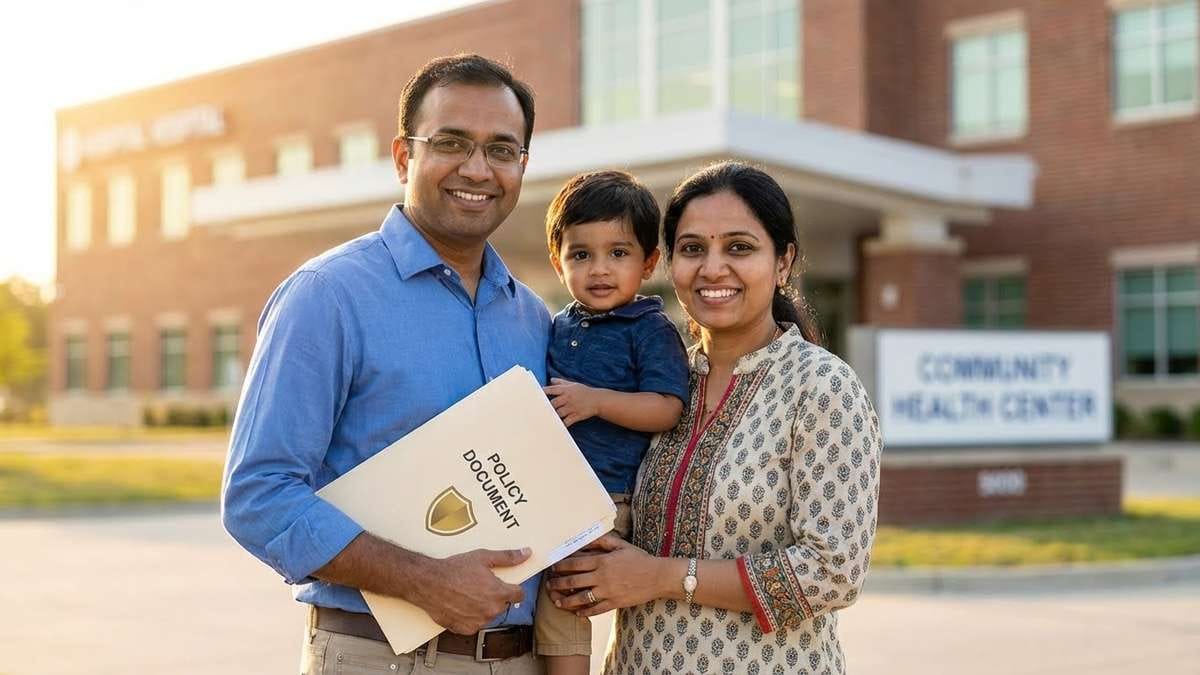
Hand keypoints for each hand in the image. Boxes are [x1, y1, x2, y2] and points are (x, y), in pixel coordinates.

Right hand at [410, 547, 529, 634]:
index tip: (507, 585)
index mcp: (499, 593)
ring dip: (483, 607)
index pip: (519, 595)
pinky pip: (475, 623)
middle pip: (502, 605)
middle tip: (480, 586)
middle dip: (495, 596)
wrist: (429, 583)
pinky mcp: (466, 629)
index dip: (513, 588)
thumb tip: (526, 553)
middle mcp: (491, 610)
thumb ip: (507, 557)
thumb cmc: (454, 569)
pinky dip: (470, 616)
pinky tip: (461, 605)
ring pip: (488, 615)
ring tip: (468, 594)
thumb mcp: (483, 557)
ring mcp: (479, 621)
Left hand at [543, 378, 603, 426]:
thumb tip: (551, 380)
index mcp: (566, 390)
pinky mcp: (576, 416)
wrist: (597, 400)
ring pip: (559, 413)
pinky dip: (562, 424)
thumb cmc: (584, 392)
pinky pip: (567, 421)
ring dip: (553, 415)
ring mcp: (572, 408)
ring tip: (546, 418)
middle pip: (554, 403)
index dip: (543, 392)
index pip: (552, 390)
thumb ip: (561, 382)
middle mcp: (568, 399)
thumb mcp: (573, 384)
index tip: (535, 395)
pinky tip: (557, 426)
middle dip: (547, 406)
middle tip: (540, 409)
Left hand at [545, 533, 662, 616]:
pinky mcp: (614, 603)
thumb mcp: (621, 545)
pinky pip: (596, 609)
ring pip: (581, 598)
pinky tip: (576, 613)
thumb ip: (603, 541)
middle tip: (548, 586)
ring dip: (567, 601)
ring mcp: (608, 591)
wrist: (657, 576)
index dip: (562, 566)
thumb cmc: (639, 558)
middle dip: (558, 584)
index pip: (576, 563)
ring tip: (557, 602)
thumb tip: (587, 539)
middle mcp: (602, 577)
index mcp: (602, 561)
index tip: (553, 568)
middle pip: (574, 581)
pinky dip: (584, 612)